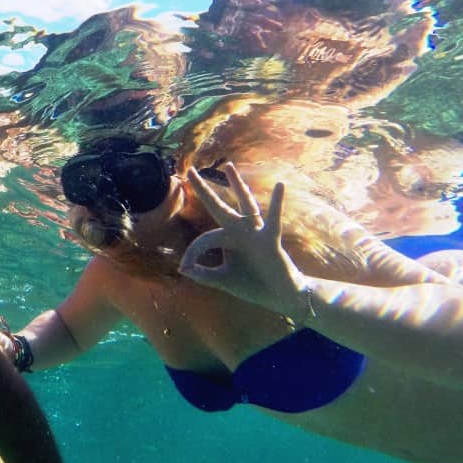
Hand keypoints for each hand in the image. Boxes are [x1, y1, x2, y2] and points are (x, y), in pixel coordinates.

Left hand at [179, 163, 305, 315]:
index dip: (192, 254)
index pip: (204, 239)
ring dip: (237, 186)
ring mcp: (255, 233)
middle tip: (191, 171)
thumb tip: (183, 269)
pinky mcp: (270, 240)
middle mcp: (240, 232)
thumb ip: (204, 275)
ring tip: (229, 166)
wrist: (279, 296)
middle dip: (204, 190)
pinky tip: (279, 185)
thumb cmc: (252, 285)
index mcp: (227, 239)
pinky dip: (277, 203)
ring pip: (245, 205)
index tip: (184, 267)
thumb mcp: (223, 280)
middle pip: (219, 206)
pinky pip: (274, 220)